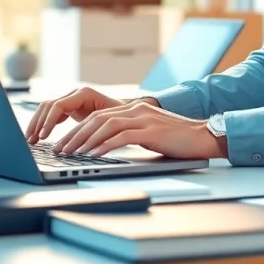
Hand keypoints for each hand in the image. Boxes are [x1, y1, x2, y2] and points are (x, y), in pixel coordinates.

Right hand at [25, 87, 141, 143]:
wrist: (130, 113)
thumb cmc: (124, 118)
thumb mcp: (111, 122)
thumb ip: (96, 128)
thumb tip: (82, 141)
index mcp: (84, 94)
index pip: (59, 105)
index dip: (49, 121)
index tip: (43, 137)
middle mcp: (76, 94)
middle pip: (48, 105)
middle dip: (38, 123)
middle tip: (30, 140)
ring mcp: (72, 100)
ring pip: (47, 109)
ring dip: (37, 124)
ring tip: (31, 140)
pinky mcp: (70, 108)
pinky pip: (52, 114)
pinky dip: (44, 124)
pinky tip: (40, 137)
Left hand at [53, 100, 226, 159]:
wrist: (204, 137)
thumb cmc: (177, 140)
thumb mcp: (148, 133)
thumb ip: (129, 134)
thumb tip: (103, 146)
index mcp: (134, 109)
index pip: (98, 116)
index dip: (77, 129)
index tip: (64, 143)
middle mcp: (136, 109)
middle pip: (96, 119)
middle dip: (75, 135)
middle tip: (60, 149)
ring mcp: (143, 118)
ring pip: (105, 125)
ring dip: (85, 140)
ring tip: (72, 153)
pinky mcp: (150, 130)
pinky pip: (122, 136)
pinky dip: (105, 145)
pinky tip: (94, 154)